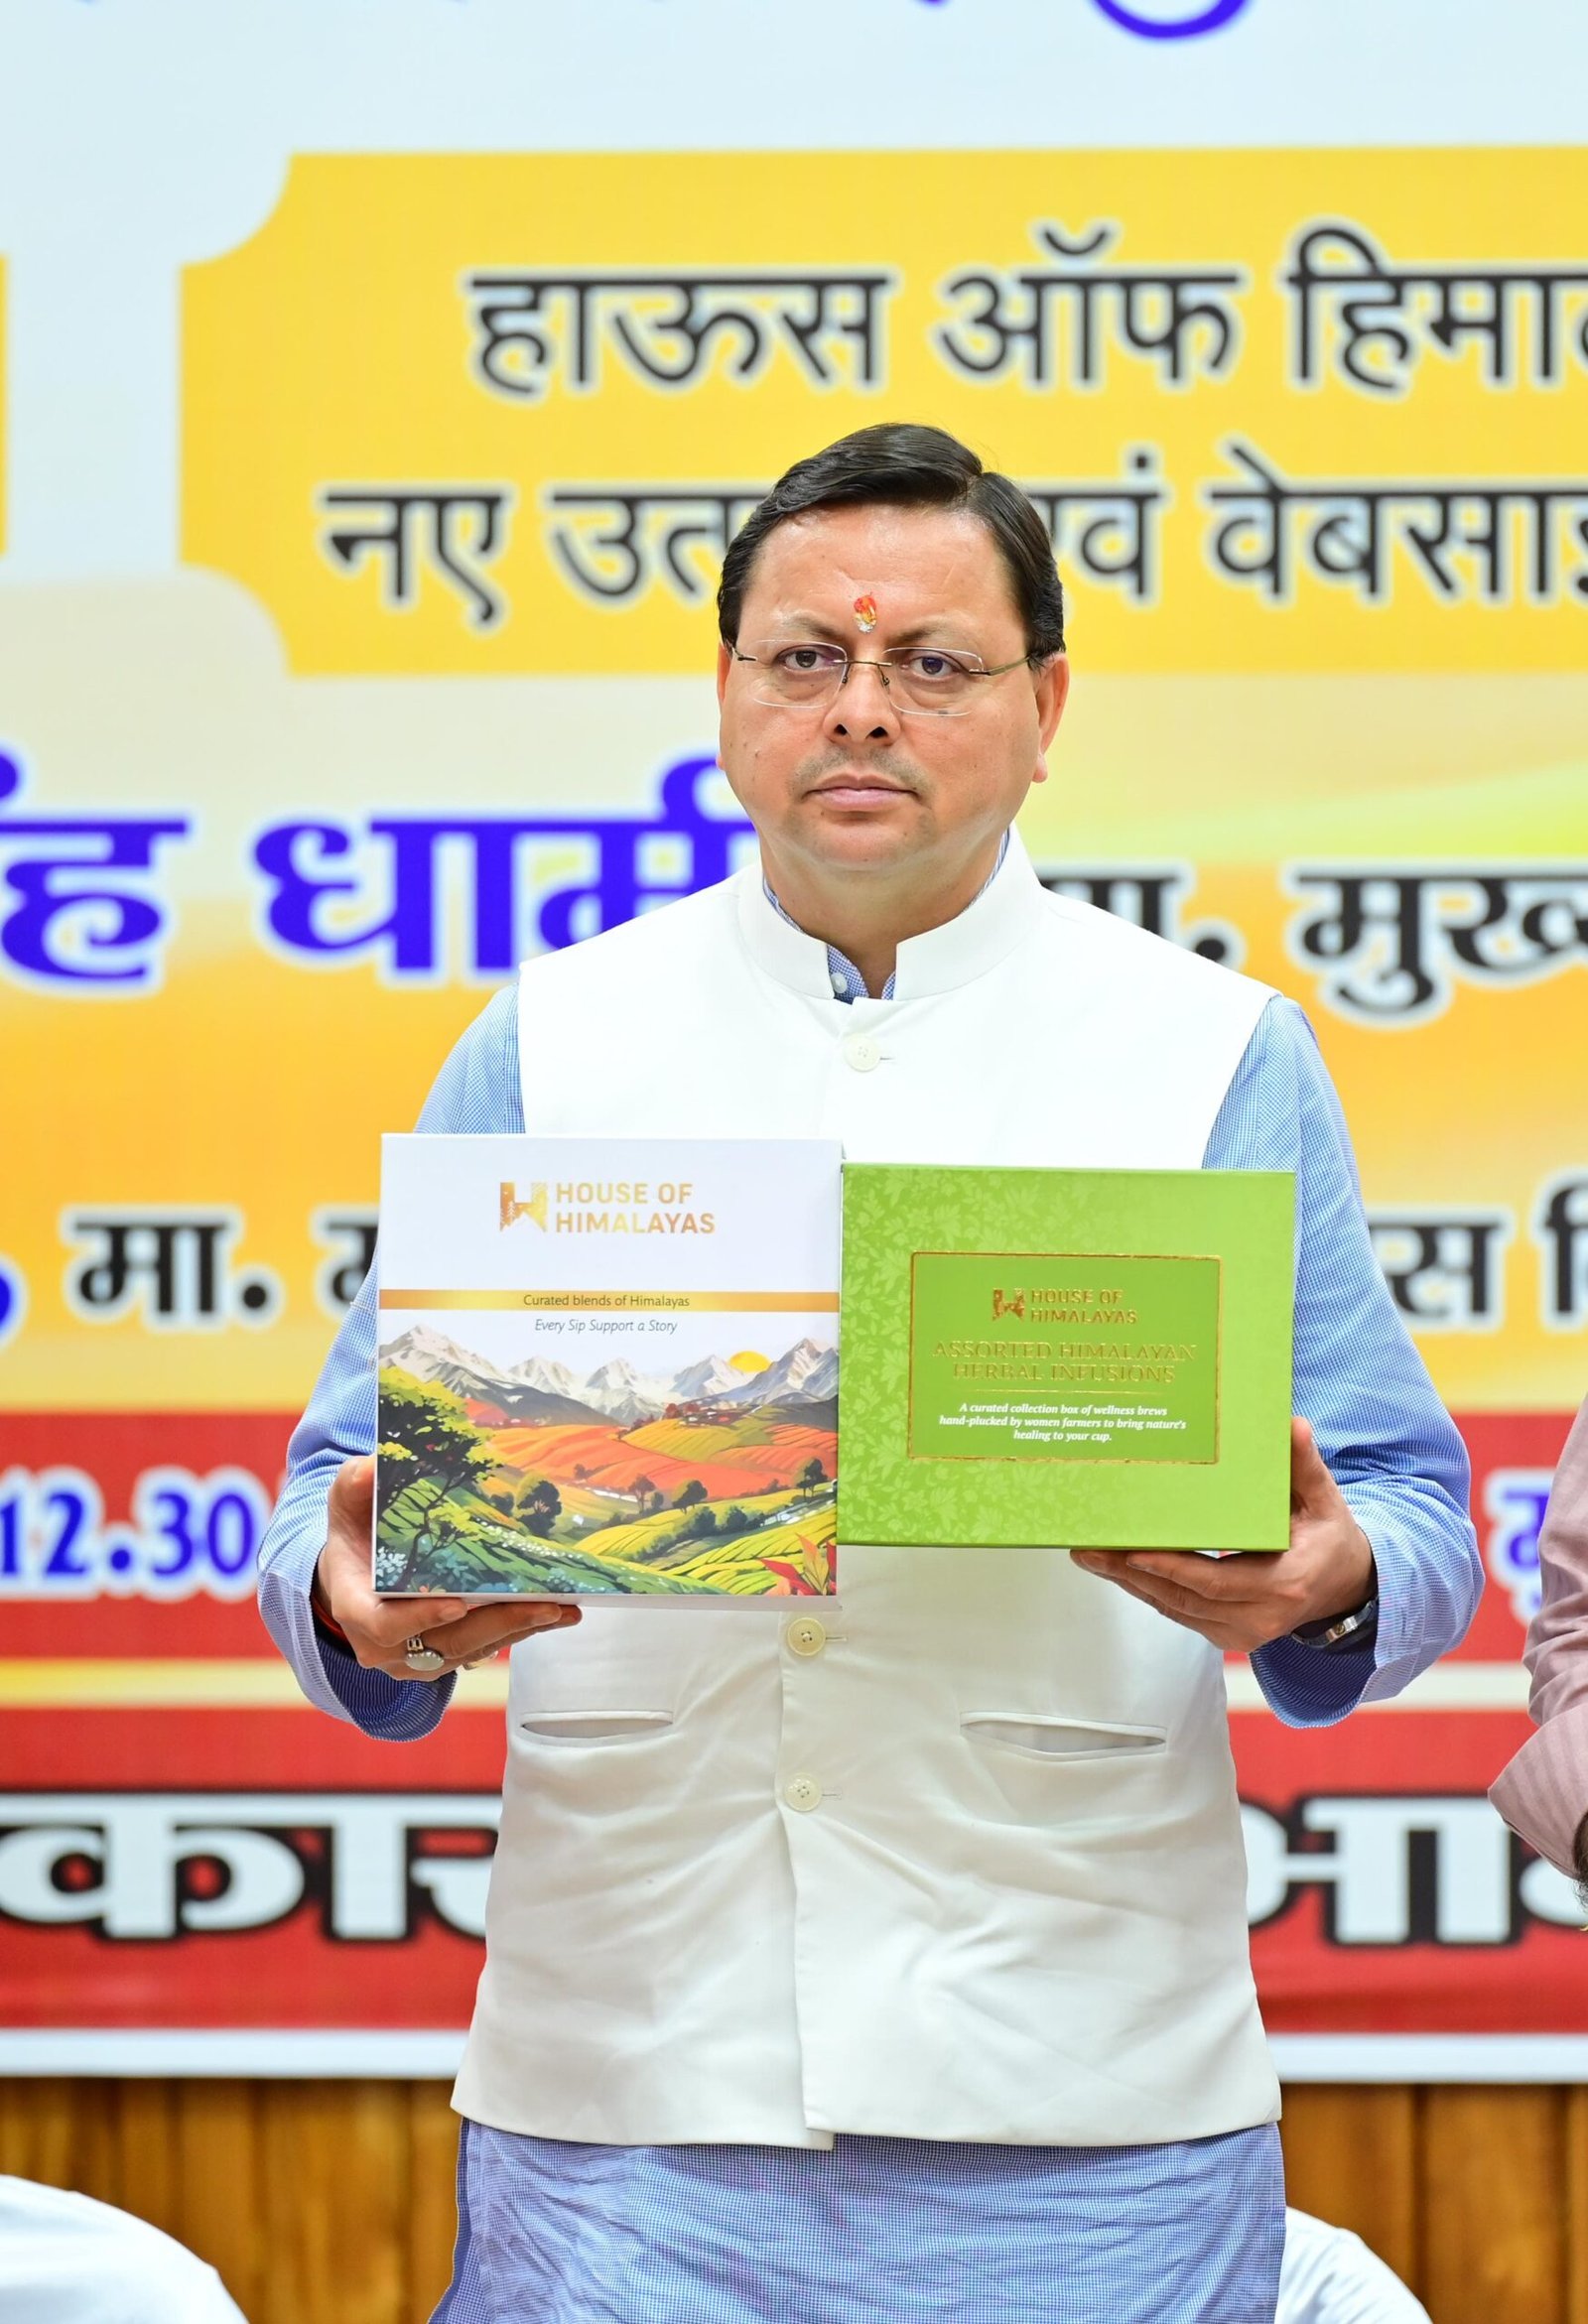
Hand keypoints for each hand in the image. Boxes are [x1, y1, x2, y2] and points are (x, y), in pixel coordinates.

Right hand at [312, 1455, 580, 1679]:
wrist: (354, 1570)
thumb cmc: (354, 1531)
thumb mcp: (347, 1500)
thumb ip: (356, 1483)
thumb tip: (374, 1464)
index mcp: (355, 1607)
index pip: (384, 1624)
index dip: (420, 1617)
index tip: (457, 1602)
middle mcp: (384, 1644)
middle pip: (443, 1643)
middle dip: (495, 1624)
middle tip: (542, 1605)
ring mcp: (412, 1657)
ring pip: (468, 1651)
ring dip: (517, 1631)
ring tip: (563, 1610)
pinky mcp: (440, 1658)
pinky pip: (480, 1649)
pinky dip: (516, 1631)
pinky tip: (555, 1613)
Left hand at [1069, 1418, 1375, 1654]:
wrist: (1343, 1586)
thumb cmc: (1328, 1537)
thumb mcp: (1323, 1500)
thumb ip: (1305, 1464)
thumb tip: (1292, 1424)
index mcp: (1284, 1583)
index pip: (1217, 1581)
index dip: (1174, 1568)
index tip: (1135, 1551)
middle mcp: (1260, 1617)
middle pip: (1184, 1598)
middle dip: (1132, 1573)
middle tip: (1089, 1548)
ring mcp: (1242, 1633)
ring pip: (1175, 1608)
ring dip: (1130, 1583)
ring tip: (1091, 1555)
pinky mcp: (1227, 1636)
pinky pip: (1179, 1613)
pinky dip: (1148, 1590)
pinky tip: (1117, 1569)